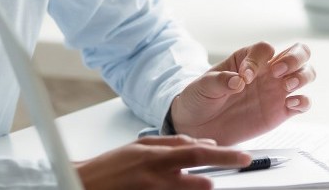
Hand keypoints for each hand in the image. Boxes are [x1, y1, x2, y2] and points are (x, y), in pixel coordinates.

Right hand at [75, 135, 250, 189]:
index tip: (244, 157)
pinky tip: (183, 189)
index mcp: (157, 155)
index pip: (198, 153)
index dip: (225, 155)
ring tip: (200, 184)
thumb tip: (204, 144)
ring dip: (199, 188)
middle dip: (219, 175)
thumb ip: (174, 144)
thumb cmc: (112, 165)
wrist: (84, 183)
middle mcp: (158, 176)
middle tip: (235, 169)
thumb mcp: (142, 146)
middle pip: (200, 179)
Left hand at [170, 41, 314, 144]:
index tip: (244, 77)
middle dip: (294, 58)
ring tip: (286, 87)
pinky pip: (303, 103)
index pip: (264, 49)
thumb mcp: (203, 86)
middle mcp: (268, 72)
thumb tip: (237, 80)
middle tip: (278, 72)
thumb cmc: (200, 99)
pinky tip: (291, 105)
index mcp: (248, 59)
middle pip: (298, 52)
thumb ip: (220, 80)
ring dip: (302, 76)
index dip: (258, 59)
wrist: (199, 127)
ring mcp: (277, 91)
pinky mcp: (281, 112)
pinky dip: (303, 102)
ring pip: (306, 74)